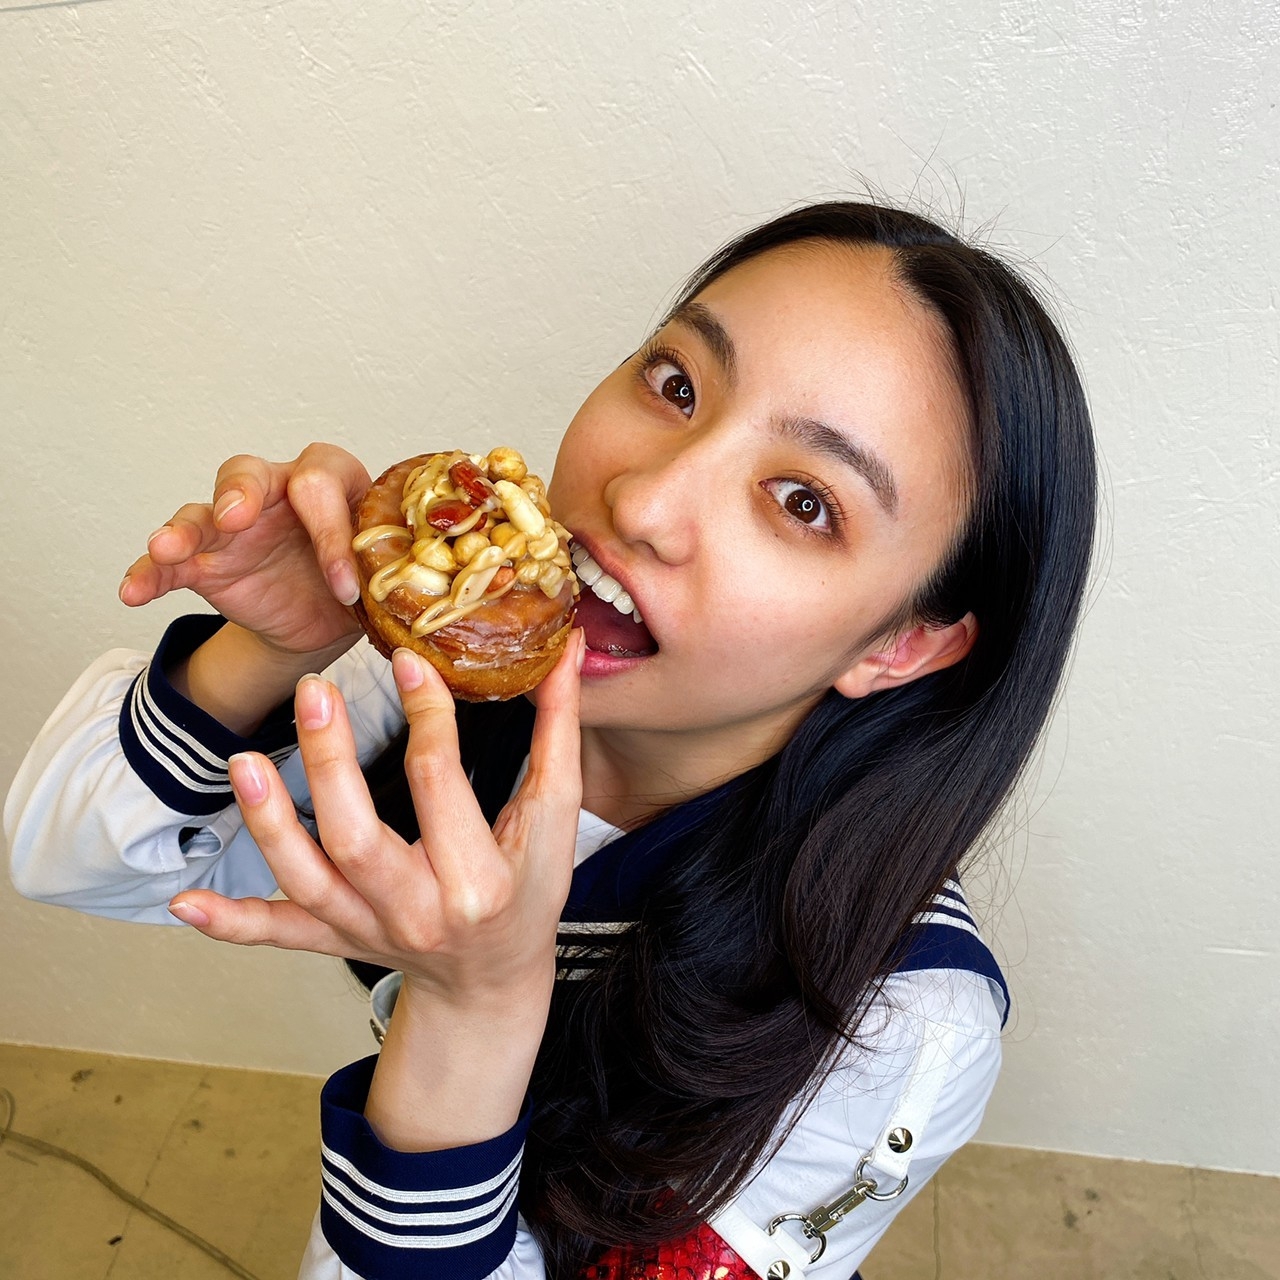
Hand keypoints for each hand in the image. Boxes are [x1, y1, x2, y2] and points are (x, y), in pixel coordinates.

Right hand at [119, 444, 371, 658]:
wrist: (328, 616)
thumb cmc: (361, 577)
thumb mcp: (379, 574)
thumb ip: (377, 570)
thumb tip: (386, 586)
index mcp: (330, 483)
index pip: (322, 485)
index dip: (333, 534)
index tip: (346, 586)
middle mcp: (276, 493)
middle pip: (250, 473)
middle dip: (242, 493)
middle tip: (237, 517)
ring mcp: (235, 526)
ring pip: (201, 511)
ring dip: (182, 529)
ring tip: (166, 548)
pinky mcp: (206, 561)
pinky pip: (170, 562)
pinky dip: (149, 573)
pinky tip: (133, 591)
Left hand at [168, 632, 584, 1004]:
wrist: (492, 983)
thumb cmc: (529, 895)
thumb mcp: (554, 820)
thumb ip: (559, 734)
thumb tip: (566, 653)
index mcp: (477, 882)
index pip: (441, 784)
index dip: (427, 716)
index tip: (410, 661)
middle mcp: (417, 912)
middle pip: (357, 837)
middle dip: (330, 765)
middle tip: (314, 692)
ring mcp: (367, 931)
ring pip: (306, 880)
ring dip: (268, 825)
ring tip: (241, 762)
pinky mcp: (334, 940)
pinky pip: (277, 937)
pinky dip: (231, 924)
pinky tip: (184, 903)